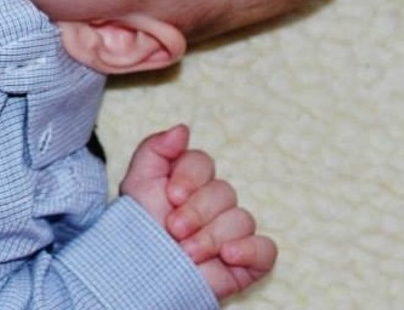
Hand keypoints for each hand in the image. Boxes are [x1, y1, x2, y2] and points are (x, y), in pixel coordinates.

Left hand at [119, 124, 277, 299]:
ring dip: (211, 237)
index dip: (189, 177)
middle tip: (173, 229)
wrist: (141, 275)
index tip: (170, 195)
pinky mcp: (248, 260)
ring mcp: (233, 231)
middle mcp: (214, 203)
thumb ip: (155, 149)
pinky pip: (266, 249)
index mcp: (190, 181)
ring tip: (187, 252)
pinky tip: (227, 255)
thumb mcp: (137, 183)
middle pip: (224, 191)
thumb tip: (183, 129)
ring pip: (241, 219)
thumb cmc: (138, 228)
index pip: (203, 162)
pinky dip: (249, 250)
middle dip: (196, 212)